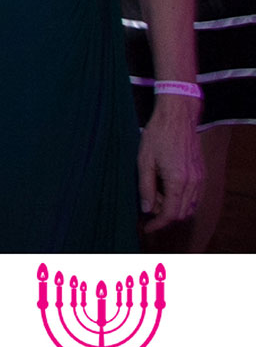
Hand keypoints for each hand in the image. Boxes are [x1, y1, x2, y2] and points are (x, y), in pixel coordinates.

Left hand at [137, 96, 202, 232]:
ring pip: (189, 207)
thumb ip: (145, 187)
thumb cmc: (158, 135)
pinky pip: (194, 196)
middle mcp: (193, 183)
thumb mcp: (143, 161)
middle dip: (163, 215)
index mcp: (178, 181)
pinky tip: (166, 189)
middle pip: (181, 213)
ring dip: (173, 208)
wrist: (177, 117)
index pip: (170, 214)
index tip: (146, 228)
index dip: (158, 224)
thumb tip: (146, 209)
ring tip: (154, 194)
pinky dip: (181, 200)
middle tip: (147, 204)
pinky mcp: (202, 174)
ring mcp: (200, 179)